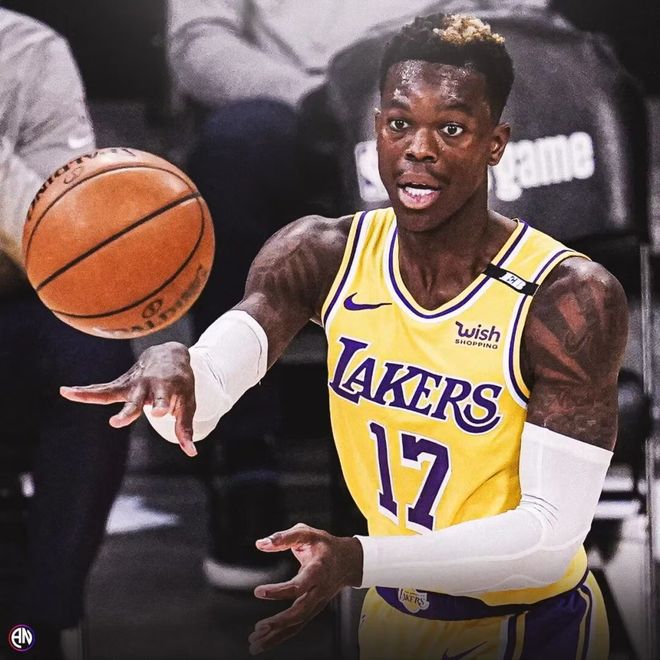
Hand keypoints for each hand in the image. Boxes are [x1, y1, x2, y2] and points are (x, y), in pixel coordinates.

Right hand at [59, 341, 197, 456]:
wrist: (169, 355)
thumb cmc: (180, 383)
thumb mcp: (188, 403)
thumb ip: (185, 428)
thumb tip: (190, 453)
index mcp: (166, 389)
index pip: (163, 401)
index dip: (161, 406)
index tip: (160, 412)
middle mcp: (147, 386)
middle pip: (135, 401)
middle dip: (128, 411)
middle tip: (116, 422)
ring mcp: (131, 384)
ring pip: (110, 391)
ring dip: (91, 395)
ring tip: (70, 394)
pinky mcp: (121, 384)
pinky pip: (100, 390)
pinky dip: (84, 391)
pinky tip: (66, 391)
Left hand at [249, 523, 362, 654]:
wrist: (348, 560)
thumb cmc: (325, 545)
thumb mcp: (306, 533)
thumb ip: (283, 537)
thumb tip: (262, 543)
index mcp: (318, 570)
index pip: (299, 586)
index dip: (279, 591)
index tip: (258, 592)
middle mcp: (319, 590)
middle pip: (300, 611)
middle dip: (279, 622)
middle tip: (259, 627)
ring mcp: (318, 602)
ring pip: (298, 623)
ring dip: (276, 636)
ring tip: (255, 643)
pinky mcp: (313, 609)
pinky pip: (297, 625)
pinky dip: (280, 635)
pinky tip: (264, 641)